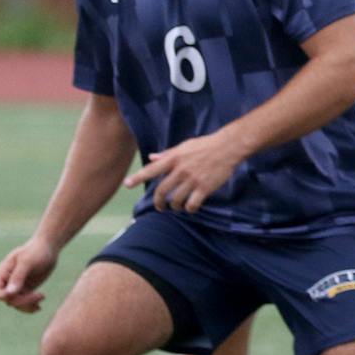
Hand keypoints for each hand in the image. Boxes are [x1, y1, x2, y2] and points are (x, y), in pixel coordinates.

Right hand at [0, 237, 58, 312]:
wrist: (49, 247)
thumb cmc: (36, 251)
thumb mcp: (27, 262)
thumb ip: (18, 277)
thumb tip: (9, 293)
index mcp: (3, 273)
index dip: (3, 296)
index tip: (18, 294)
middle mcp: (7, 281)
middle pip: (7, 299)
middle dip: (21, 301)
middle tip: (38, 296)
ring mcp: (17, 286)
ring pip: (16, 303)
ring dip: (27, 305)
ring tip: (41, 297)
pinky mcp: (26, 289)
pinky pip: (24, 302)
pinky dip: (30, 306)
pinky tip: (39, 307)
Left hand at [125, 131, 246, 212]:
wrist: (228, 147)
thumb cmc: (206, 145)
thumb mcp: (184, 146)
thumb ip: (167, 154)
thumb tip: (151, 157)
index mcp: (173, 158)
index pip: (151, 170)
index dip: (138, 178)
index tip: (127, 185)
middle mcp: (180, 170)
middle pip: (162, 190)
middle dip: (158, 202)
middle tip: (160, 207)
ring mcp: (192, 179)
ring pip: (176, 200)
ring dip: (175, 206)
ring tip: (177, 207)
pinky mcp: (205, 187)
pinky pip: (192, 204)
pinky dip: (190, 209)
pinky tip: (191, 208)